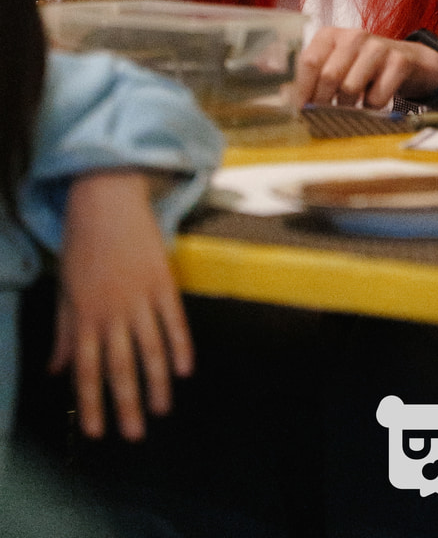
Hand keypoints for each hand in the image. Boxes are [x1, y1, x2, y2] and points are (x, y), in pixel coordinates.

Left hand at [50, 171, 192, 440]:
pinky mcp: (162, 279)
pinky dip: (180, 344)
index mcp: (83, 315)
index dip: (91, 403)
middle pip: (119, 366)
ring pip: (149, 348)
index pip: (86, 370)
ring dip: (155, 382)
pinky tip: (185, 369)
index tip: (97, 432)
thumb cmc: (81, 243)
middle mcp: (111, 311)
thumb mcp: (65, 288)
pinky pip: (173, 319)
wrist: (106, 199)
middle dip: (126, 403)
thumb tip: (56, 370)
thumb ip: (64, 332)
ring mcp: (139, 296)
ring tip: (162, 410)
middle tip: (134, 435)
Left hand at [291, 28, 437, 108]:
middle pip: (328, 76)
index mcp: (331, 35)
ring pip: (350, 88)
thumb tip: (285, 100)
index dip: (302, 89)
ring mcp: (378, 47)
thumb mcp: (336, 65)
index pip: (309, 61)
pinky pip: (376, 97)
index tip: (300, 111)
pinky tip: (373, 101)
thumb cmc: (365, 67)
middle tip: (326, 115)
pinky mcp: (399, 62)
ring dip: (348, 107)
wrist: (412, 62)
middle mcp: (354, 35)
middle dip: (323, 102)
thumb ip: (311, 78)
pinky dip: (371, 108)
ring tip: (351, 106)